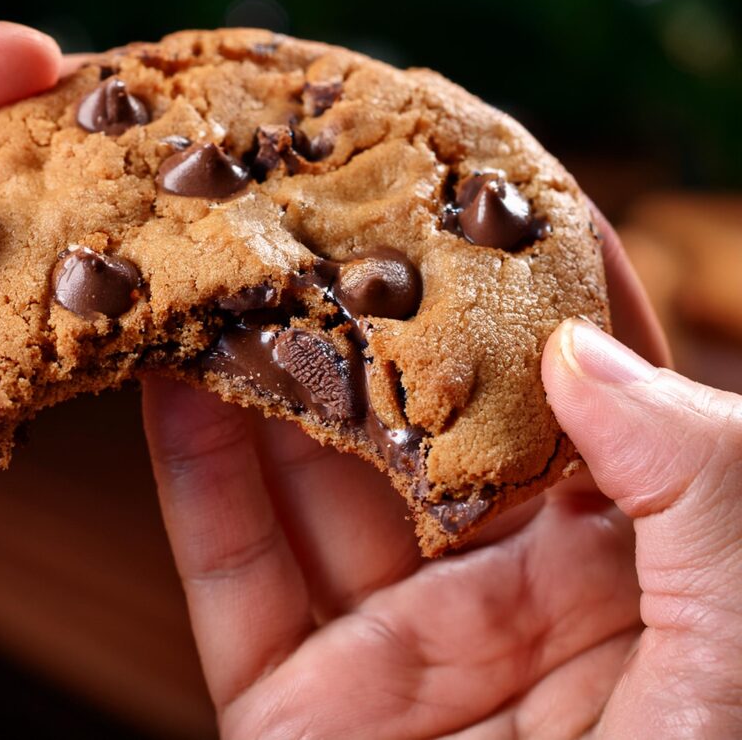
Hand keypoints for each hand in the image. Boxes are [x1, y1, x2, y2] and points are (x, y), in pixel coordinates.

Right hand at [144, 213, 741, 736]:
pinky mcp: (298, 712)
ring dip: (267, 372)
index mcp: (646, 576)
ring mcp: (397, 653)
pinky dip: (195, 479)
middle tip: (324, 201)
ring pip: (313, 483)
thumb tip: (582, 350)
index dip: (540, 280)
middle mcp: (515, 597)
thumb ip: (702, 490)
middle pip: (425, 420)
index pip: (584, 392)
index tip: (481, 170)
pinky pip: (233, 577)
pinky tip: (167, 382)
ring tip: (227, 263)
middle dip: (374, 311)